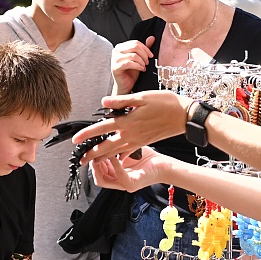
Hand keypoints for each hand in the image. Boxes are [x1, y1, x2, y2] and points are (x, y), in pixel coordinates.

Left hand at [72, 91, 189, 163]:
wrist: (185, 117)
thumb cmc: (166, 103)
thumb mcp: (142, 98)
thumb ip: (121, 101)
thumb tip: (103, 102)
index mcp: (128, 122)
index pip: (102, 129)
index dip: (87, 134)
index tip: (75, 140)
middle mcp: (131, 134)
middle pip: (106, 147)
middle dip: (91, 154)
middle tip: (80, 161)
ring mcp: (138, 141)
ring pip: (116, 152)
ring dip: (103, 157)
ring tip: (93, 161)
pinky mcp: (144, 142)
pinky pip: (128, 152)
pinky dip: (119, 156)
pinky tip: (115, 158)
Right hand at [89, 149, 165, 192]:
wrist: (164, 164)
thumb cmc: (148, 158)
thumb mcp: (126, 151)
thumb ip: (114, 149)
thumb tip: (102, 139)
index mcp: (116, 175)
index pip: (98, 172)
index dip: (93, 162)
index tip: (92, 151)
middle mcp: (119, 182)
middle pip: (98, 178)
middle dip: (93, 165)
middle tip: (94, 153)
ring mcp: (124, 185)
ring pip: (103, 180)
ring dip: (100, 166)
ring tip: (101, 154)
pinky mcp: (132, 184)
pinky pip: (118, 176)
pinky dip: (115, 165)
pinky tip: (114, 156)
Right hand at [112, 36, 155, 94]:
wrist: (126, 86)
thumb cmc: (131, 73)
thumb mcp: (140, 59)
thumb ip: (144, 49)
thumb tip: (152, 38)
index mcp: (121, 47)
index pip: (135, 42)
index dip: (145, 48)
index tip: (151, 56)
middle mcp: (116, 51)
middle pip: (134, 47)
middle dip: (144, 55)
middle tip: (147, 62)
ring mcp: (114, 59)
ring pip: (133, 55)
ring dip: (142, 62)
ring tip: (144, 67)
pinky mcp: (115, 68)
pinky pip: (129, 63)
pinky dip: (138, 66)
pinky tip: (141, 70)